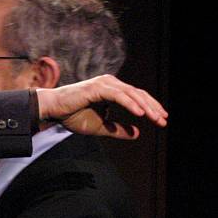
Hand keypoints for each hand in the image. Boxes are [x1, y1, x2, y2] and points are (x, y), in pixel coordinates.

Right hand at [36, 74, 167, 138]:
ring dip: (145, 107)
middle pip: (138, 94)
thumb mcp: (100, 127)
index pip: (137, 97)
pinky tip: (140, 113)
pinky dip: (131, 104)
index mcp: (112, 90)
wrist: (53, 110)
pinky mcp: (98, 87)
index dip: (150, 108)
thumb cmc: (72, 116)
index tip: (162, 120)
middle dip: (153, 108)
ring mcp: (105, 83)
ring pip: (131, 94)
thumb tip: (137, 134)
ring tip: (156, 118)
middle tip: (163, 121)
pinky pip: (119, 96)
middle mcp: (111, 83)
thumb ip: (118, 129)